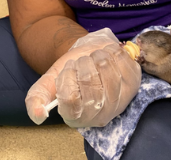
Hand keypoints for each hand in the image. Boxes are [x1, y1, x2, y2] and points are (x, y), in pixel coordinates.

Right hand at [25, 28, 140, 126]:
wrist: (89, 57)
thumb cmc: (69, 73)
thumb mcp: (48, 83)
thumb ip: (36, 99)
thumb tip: (38, 117)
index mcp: (75, 118)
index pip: (69, 98)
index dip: (67, 77)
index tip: (68, 70)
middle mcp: (99, 115)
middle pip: (89, 82)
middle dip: (81, 64)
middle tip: (81, 63)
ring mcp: (120, 101)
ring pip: (105, 69)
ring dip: (95, 56)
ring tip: (94, 60)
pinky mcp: (134, 84)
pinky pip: (120, 60)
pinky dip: (110, 51)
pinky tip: (108, 57)